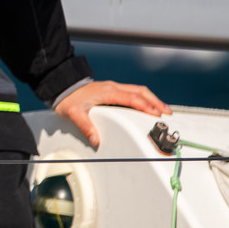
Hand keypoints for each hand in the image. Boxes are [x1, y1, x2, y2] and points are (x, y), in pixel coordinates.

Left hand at [54, 80, 171, 147]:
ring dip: (152, 99)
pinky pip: (132, 92)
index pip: (132, 98)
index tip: (156, 115)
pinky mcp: (112, 90)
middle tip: (167, 113)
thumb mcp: (74, 114)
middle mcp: (113, 88)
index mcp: (107, 92)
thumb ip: (85, 126)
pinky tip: (147, 106)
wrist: (61, 87)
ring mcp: (113, 88)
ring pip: (138, 90)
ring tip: (163, 110)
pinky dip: (144, 98)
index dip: (145, 106)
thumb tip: (96, 140)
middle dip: (155, 101)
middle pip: (140, 91)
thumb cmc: (68, 99)